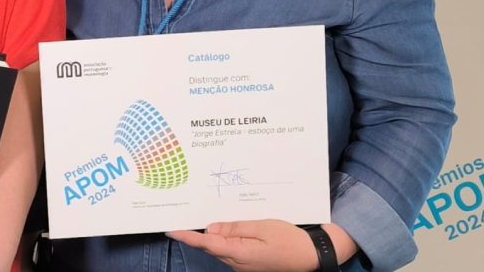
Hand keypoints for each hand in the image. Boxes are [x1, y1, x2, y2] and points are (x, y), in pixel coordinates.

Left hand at [168, 219, 351, 271]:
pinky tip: (223, 229)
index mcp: (239, 253)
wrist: (311, 257)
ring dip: (210, 237)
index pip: (206, 244)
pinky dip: (223, 240)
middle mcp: (237, 263)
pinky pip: (230, 250)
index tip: (171, 230)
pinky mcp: (249, 263)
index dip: (187, 237)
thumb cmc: (289, 240)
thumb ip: (235, 228)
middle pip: (211, 247)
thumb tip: (210, 230)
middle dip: (196, 235)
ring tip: (199, 219)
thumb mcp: (262, 227)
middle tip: (183, 217)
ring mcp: (243, 265)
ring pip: (220, 249)